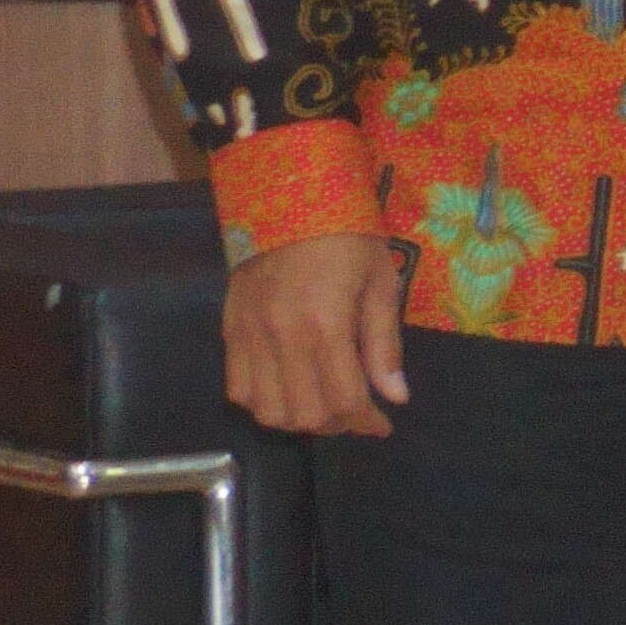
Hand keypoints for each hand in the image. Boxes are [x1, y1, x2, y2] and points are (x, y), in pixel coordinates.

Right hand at [225, 232, 407, 436]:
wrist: (289, 200)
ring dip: (297, 418)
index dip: (367, 422)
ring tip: (323, 404)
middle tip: (356, 413)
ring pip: (266, 410)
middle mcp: (281, 338)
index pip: (344, 399)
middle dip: (337, 424)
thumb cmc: (348, 238)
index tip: (382, 425)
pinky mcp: (229, 329)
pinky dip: (263, 401)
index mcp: (325, 325)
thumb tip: (396, 397)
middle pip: (304, 414)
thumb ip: (384, 345)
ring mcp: (249, 336)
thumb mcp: (381, 284)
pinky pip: (237, 388)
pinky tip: (288, 388)